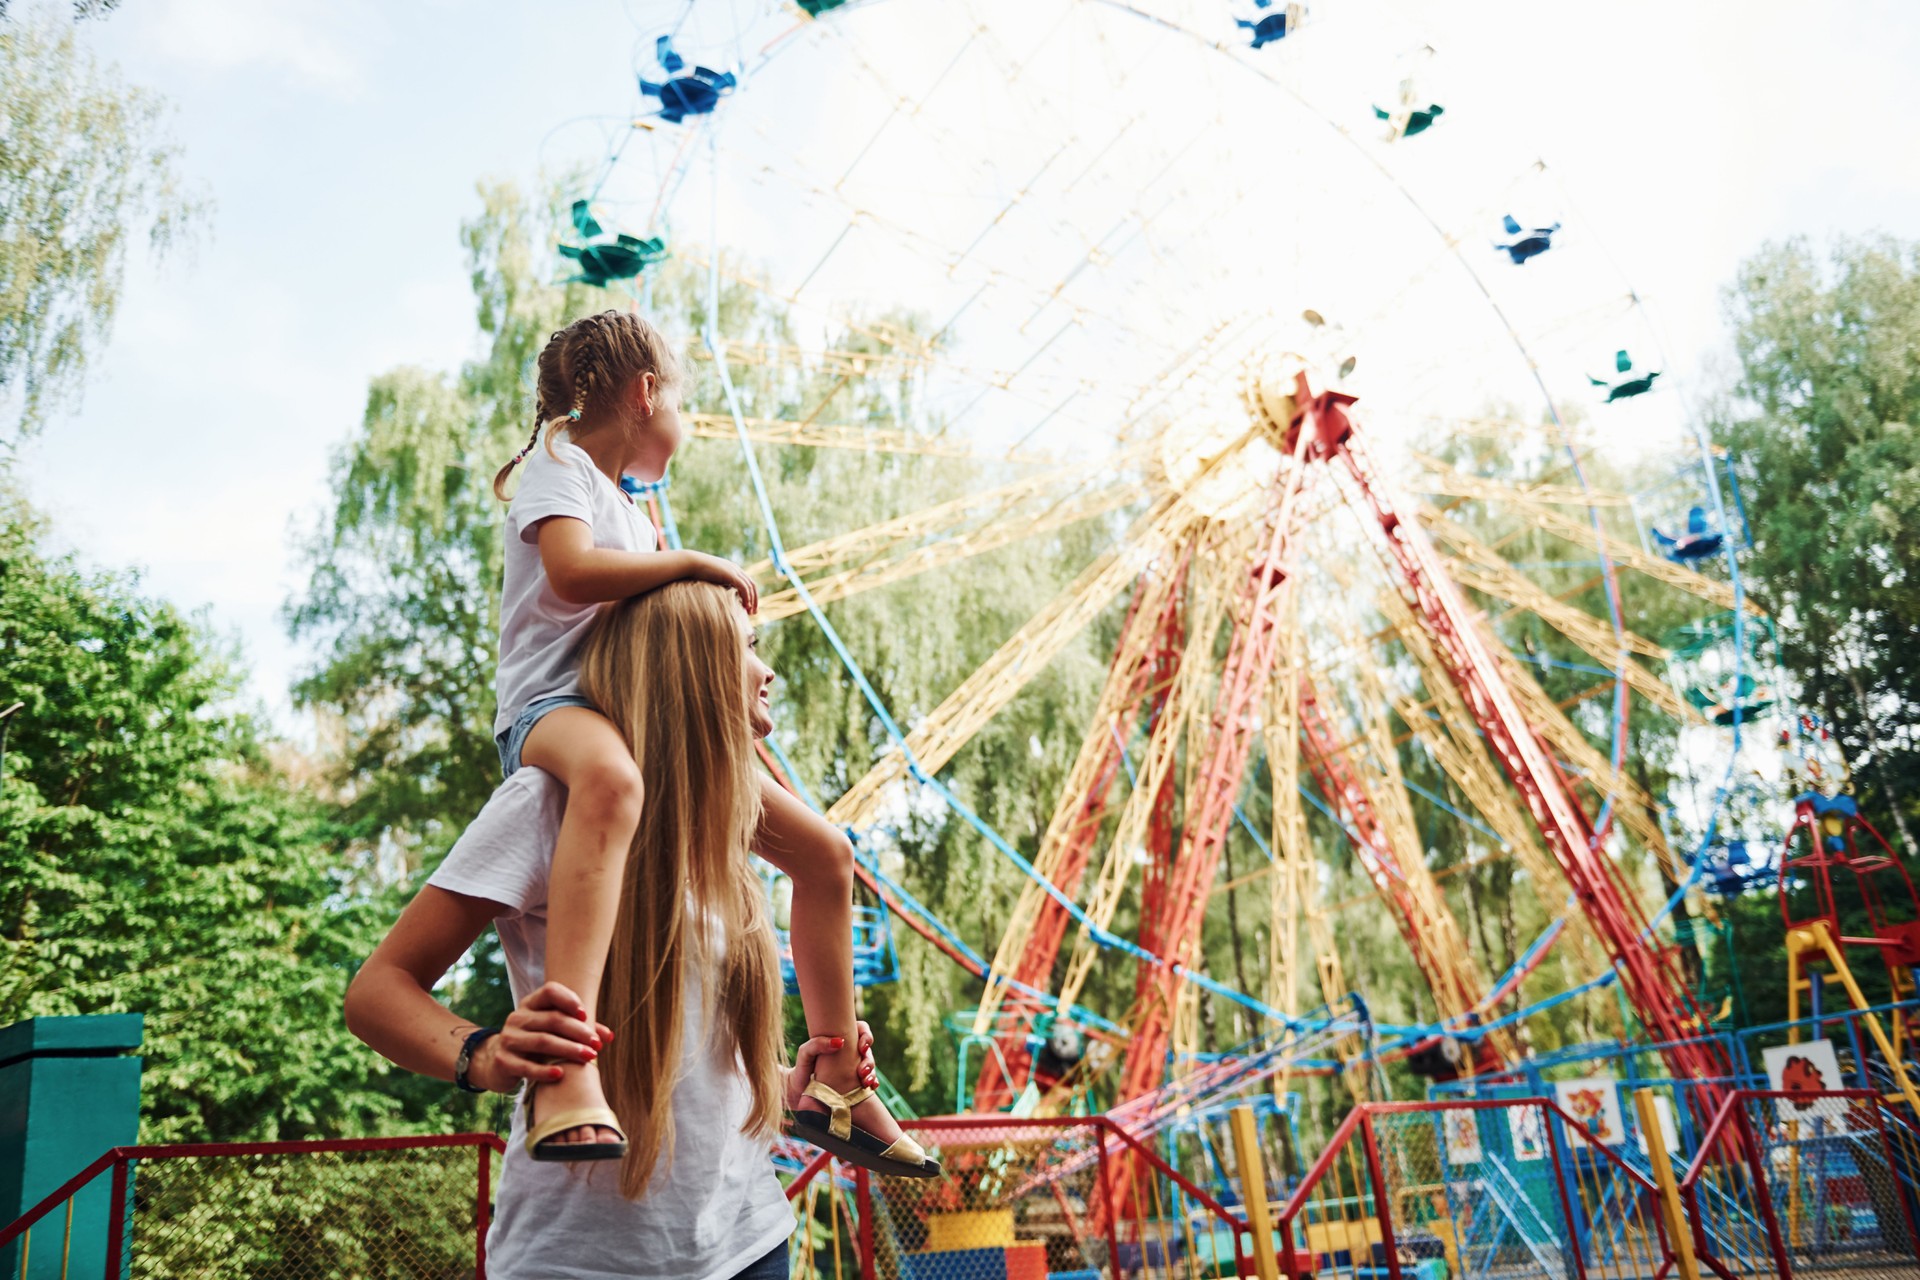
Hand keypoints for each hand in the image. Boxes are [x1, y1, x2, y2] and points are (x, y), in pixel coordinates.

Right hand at [467, 981, 613, 1093]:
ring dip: (568, 1049)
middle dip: (578, 1031)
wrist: (497, 1061)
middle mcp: (518, 1017)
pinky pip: (527, 1066)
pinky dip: (545, 1070)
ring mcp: (509, 1039)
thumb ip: (580, 1029)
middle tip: (596, 1044)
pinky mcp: (504, 1061)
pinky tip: (560, 1073)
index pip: (550, 991)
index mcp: (531, 1004)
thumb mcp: (553, 1031)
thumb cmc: (535, 1042)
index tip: (586, 1015)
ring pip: (542, 1041)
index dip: (569, 1000)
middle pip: (552, 1019)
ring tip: (588, 1057)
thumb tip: (609, 1036)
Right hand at [688, 551, 758, 615]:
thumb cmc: (697, 572)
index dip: (750, 595)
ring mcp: (734, 571)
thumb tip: (717, 598)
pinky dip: (747, 596)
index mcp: (732, 570)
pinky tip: (746, 605)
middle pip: (752, 584)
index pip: (747, 582)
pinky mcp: (731, 574)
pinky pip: (743, 587)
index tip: (749, 607)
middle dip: (754, 599)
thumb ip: (717, 585)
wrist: (691, 563)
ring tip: (750, 612)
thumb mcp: (711, 580)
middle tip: (753, 612)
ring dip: (752, 600)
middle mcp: (736, 569)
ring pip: (750, 586)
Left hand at [785, 1020, 877, 1109]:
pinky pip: (870, 1080)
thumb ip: (816, 1044)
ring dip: (872, 1072)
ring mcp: (854, 1067)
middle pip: (868, 1050)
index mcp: (840, 1039)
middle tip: (862, 1070)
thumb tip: (839, 1042)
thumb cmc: (802, 1068)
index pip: (861, 1029)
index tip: (861, 1047)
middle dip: (869, 1059)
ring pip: (871, 1065)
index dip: (866, 1035)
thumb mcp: (804, 1053)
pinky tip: (872, 1087)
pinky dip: (873, 1082)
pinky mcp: (855, 1083)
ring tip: (865, 1082)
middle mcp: (850, 1052)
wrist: (800, 1092)